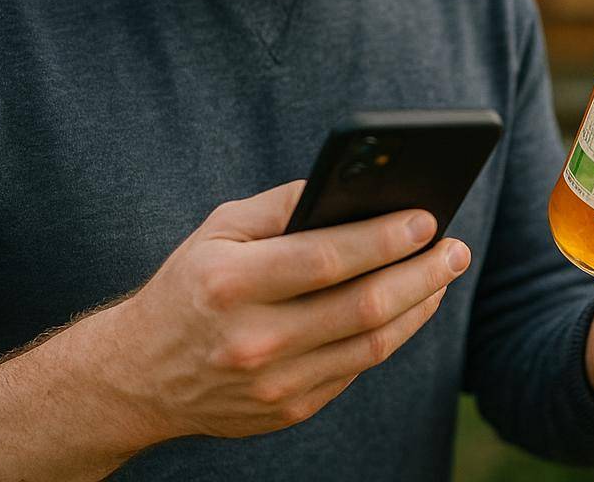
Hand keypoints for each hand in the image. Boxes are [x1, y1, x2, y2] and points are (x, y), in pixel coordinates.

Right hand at [96, 181, 468, 441]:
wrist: (137, 377)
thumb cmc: (189, 286)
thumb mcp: (218, 231)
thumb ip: (284, 205)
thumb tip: (352, 184)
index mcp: (230, 284)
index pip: (326, 259)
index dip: (384, 238)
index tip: (427, 218)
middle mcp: (253, 340)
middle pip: (362, 306)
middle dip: (422, 273)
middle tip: (456, 248)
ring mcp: (273, 384)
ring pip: (371, 344)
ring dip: (419, 305)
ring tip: (443, 273)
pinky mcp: (289, 410)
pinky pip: (357, 369)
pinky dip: (391, 334)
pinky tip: (410, 306)